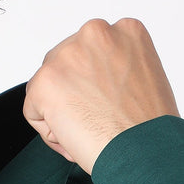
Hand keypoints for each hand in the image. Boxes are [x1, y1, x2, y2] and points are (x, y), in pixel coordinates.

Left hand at [23, 18, 178, 174]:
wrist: (146, 152)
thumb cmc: (150, 130)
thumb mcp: (145, 80)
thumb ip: (118, 69)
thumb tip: (94, 81)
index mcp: (124, 31)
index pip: (90, 56)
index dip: (94, 89)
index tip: (107, 107)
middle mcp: (95, 33)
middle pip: (64, 68)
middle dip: (73, 97)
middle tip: (95, 121)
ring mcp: (68, 54)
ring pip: (47, 89)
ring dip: (61, 113)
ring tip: (89, 130)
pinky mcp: (46, 81)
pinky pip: (33, 111)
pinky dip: (50, 132)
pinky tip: (77, 138)